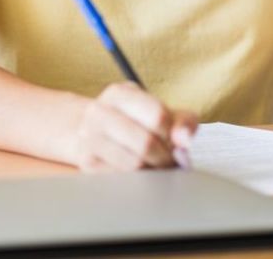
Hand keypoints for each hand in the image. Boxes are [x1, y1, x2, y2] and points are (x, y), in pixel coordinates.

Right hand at [69, 81, 196, 171]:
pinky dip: (137, 179)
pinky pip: (123, 178)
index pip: (157, 115)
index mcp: (118, 93)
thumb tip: (185, 140)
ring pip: (134, 164)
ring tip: (153, 164)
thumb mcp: (159, 112)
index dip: (173, 133)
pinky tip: (138, 171)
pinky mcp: (87, 162)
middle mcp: (98, 112)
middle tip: (169, 159)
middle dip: (165, 156)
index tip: (175, 140)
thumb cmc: (133, 122)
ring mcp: (89, 138)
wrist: (93, 131)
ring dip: (152, 170)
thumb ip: (182, 121)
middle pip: (146, 143)